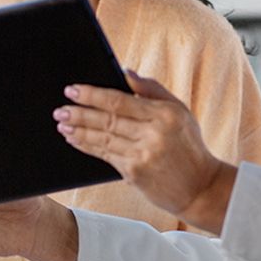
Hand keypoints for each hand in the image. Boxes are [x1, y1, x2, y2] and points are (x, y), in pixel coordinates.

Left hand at [53, 71, 236, 233]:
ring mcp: (142, 155)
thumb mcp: (179, 111)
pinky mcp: (134, 173)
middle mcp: (153, 134)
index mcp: (164, 114)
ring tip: (62, 124)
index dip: (92, 94)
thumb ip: (152, 90)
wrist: (200, 187)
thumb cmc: (189, 146)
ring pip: (102, 138)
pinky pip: (105, 156)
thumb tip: (125, 72)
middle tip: (60, 108)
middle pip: (107, 119)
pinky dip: (87, 147)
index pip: (119, 100)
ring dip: (78, 131)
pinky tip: (75, 140)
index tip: (73, 89)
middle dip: (79, 113)